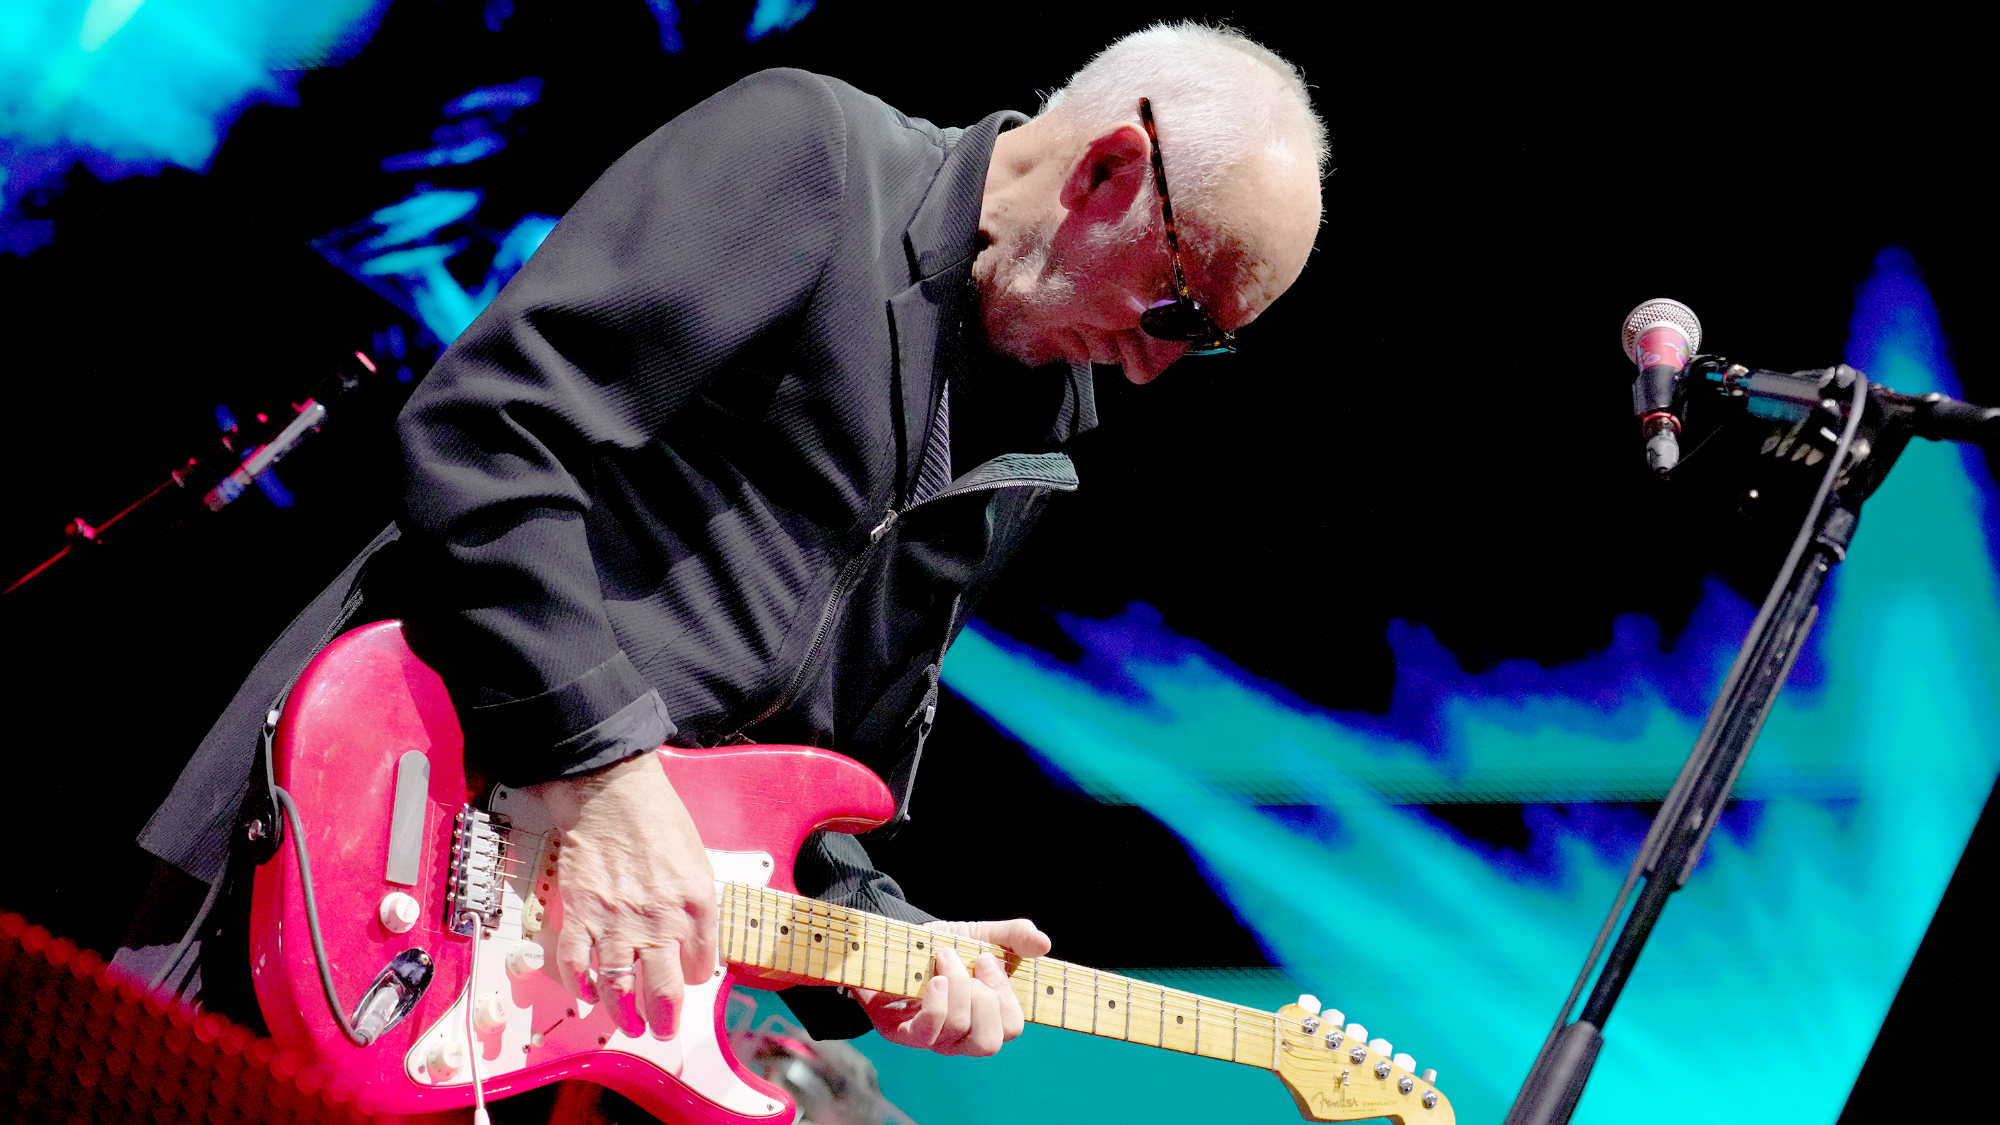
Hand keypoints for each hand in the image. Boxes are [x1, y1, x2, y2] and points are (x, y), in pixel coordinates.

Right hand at [525, 752, 716, 1040]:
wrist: (611, 793)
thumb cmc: (657, 821)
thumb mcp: (698, 864)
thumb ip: (697, 909)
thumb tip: (693, 945)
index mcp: (696, 907)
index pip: (701, 968)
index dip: (693, 977)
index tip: (685, 976)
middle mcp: (659, 921)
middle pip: (663, 992)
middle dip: (664, 1020)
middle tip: (661, 1029)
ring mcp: (617, 921)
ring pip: (618, 988)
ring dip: (623, 1014)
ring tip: (629, 1024)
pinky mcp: (581, 914)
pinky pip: (578, 964)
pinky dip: (582, 985)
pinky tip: (589, 993)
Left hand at [849, 918, 1051, 1056]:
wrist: (895, 942)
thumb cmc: (942, 945)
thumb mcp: (982, 934)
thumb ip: (1014, 936)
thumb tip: (1043, 943)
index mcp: (986, 1018)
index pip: (1012, 1028)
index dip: (1005, 995)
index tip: (988, 959)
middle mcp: (961, 1037)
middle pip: (988, 1042)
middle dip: (983, 996)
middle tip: (970, 961)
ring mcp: (932, 1038)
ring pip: (958, 1030)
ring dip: (957, 986)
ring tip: (945, 957)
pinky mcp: (902, 1033)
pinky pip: (926, 1033)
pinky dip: (936, 1004)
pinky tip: (935, 980)